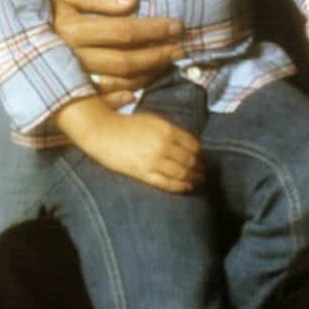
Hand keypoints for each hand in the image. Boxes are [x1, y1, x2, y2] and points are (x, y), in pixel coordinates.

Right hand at [48, 0, 182, 104]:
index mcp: (71, 30)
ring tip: (167, 65)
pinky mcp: (62, 93)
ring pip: (115, 82)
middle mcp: (70, 57)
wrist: (5, 29)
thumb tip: (132, 3)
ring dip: (146, 76)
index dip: (154, 30)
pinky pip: (95, 102)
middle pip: (124, 61)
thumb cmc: (42, 4)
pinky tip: (137, 95)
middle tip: (181, 49)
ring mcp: (66, 78)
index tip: (177, 26)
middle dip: (157, 55)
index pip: (124, 32)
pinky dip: (118, 100)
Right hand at [61, 102, 203, 193]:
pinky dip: (180, 186)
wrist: (103, 132)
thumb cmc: (127, 125)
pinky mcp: (143, 173)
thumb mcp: (153, 120)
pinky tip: (187, 187)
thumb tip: (188, 142)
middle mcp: (164, 144)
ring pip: (181, 173)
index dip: (200, 153)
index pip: (192, 144)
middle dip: (200, 167)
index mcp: (168, 129)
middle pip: (189, 160)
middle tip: (204, 172)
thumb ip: (171, 131)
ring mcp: (154, 160)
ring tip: (198, 181)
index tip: (202, 158)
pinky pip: (166, 183)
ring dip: (193, 178)